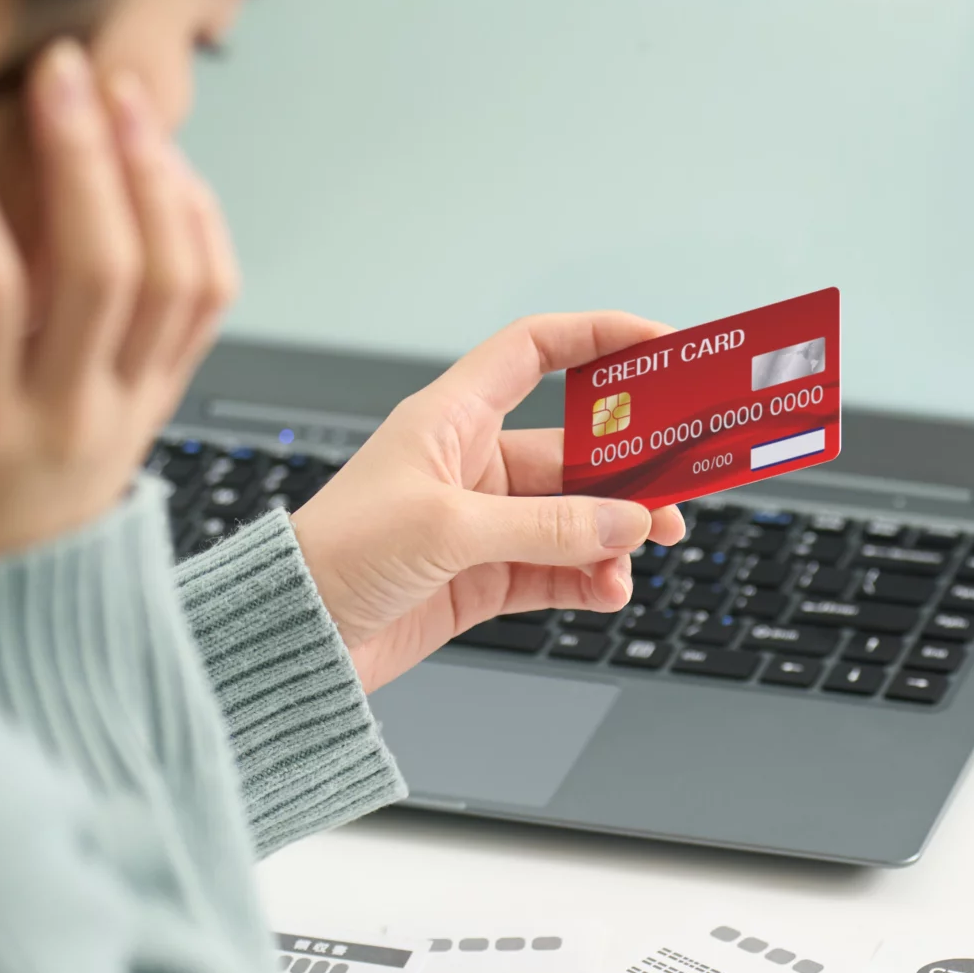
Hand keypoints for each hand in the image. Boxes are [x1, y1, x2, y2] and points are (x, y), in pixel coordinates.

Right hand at [0, 41, 234, 573]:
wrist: (9, 622)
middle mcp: (72, 415)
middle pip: (104, 271)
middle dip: (85, 159)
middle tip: (62, 72)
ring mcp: (131, 408)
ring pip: (174, 282)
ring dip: (156, 178)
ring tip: (126, 100)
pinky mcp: (165, 403)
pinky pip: (209, 309)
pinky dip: (203, 231)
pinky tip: (171, 171)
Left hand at [290, 315, 691, 693]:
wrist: (294, 633)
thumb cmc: (337, 554)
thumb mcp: (448, 529)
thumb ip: (548, 528)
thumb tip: (626, 524)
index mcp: (451, 419)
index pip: (536, 351)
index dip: (598, 339)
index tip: (659, 346)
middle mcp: (472, 464)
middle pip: (575, 448)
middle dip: (630, 469)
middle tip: (679, 485)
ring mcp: (483, 522)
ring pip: (575, 516)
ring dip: (615, 534)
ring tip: (643, 552)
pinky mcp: (484, 576)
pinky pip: (558, 568)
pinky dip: (589, 577)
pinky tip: (608, 589)